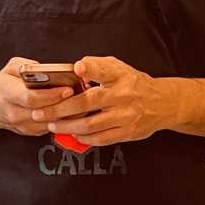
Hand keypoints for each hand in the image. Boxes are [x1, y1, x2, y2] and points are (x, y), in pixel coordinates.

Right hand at [0, 57, 76, 136]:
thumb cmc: (4, 84)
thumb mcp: (11, 67)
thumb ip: (26, 66)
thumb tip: (43, 69)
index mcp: (8, 93)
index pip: (31, 98)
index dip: (51, 95)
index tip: (67, 88)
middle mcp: (14, 112)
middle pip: (43, 112)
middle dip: (64, 104)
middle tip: (81, 95)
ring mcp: (23, 125)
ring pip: (49, 123)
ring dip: (67, 113)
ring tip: (81, 101)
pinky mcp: (31, 132)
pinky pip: (50, 128)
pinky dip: (63, 119)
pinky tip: (73, 109)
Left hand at [30, 56, 165, 146]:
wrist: (163, 103)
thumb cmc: (134, 83)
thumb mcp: (119, 67)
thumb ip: (98, 66)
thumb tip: (76, 68)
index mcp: (120, 76)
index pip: (103, 70)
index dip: (90, 68)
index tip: (76, 68)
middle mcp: (123, 95)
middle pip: (87, 102)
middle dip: (60, 108)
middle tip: (42, 112)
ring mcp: (126, 116)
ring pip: (91, 125)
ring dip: (67, 127)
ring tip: (51, 125)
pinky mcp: (128, 133)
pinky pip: (101, 138)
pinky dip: (84, 138)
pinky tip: (72, 134)